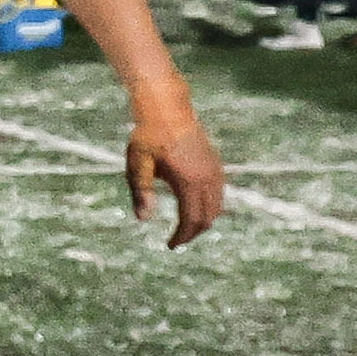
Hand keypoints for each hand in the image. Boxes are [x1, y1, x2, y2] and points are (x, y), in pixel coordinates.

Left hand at [125, 85, 226, 250]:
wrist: (167, 109)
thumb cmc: (148, 136)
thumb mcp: (138, 165)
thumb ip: (141, 192)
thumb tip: (143, 220)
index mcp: (189, 182)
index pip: (191, 220)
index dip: (182, 237)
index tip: (170, 246)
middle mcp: (208, 179)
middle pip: (208, 217)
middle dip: (193, 233)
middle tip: (176, 241)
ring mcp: (215, 171)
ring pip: (217, 207)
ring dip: (203, 221)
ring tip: (184, 229)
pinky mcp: (216, 164)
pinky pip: (219, 194)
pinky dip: (209, 207)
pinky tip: (194, 209)